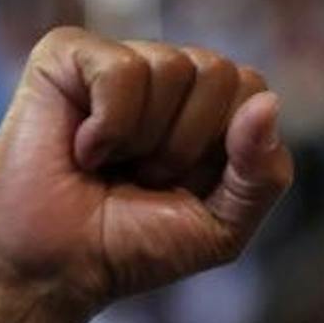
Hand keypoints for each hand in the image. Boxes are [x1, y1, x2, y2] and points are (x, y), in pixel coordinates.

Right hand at [0, 28, 293, 322]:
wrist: (55, 268)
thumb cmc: (134, 246)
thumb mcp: (222, 227)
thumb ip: (263, 174)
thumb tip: (268, 103)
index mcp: (208, 107)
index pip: (253, 90)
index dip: (226, 150)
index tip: (186, 187)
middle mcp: (166, 75)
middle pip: (219, 72)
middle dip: (187, 144)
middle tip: (144, 176)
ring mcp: (117, 60)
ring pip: (172, 66)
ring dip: (144, 138)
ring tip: (111, 163)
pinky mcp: (66, 54)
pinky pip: (121, 68)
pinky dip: (108, 124)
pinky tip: (82, 148)